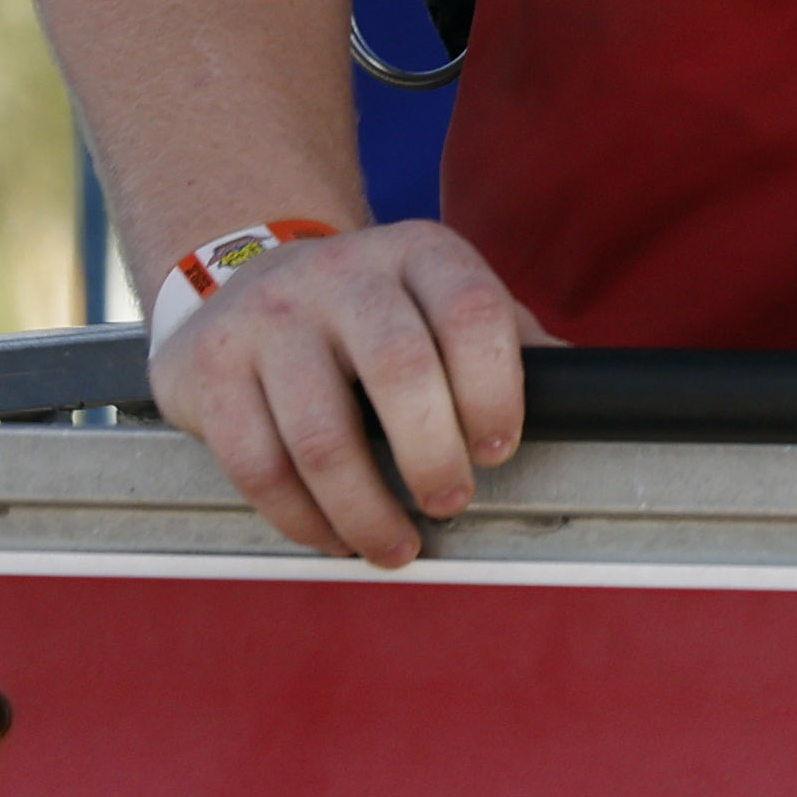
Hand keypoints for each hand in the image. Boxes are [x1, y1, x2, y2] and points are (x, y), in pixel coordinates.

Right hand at [147, 219, 551, 567]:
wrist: (235, 282)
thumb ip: (508, 340)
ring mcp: (268, 319)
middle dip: (434, 456)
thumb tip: (590, 395)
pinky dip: (302, 520)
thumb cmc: (370, 312)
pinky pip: (258, 466)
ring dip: (367, 510)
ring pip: (323, 435)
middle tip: (451, 502)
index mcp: (418, 252)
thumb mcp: (440, 297)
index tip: (500, 450)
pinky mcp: (207, 371)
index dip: (496, 390)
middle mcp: (340, 274)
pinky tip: (333, 536)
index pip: (472, 311)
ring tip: (396, 544)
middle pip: (400, 371)